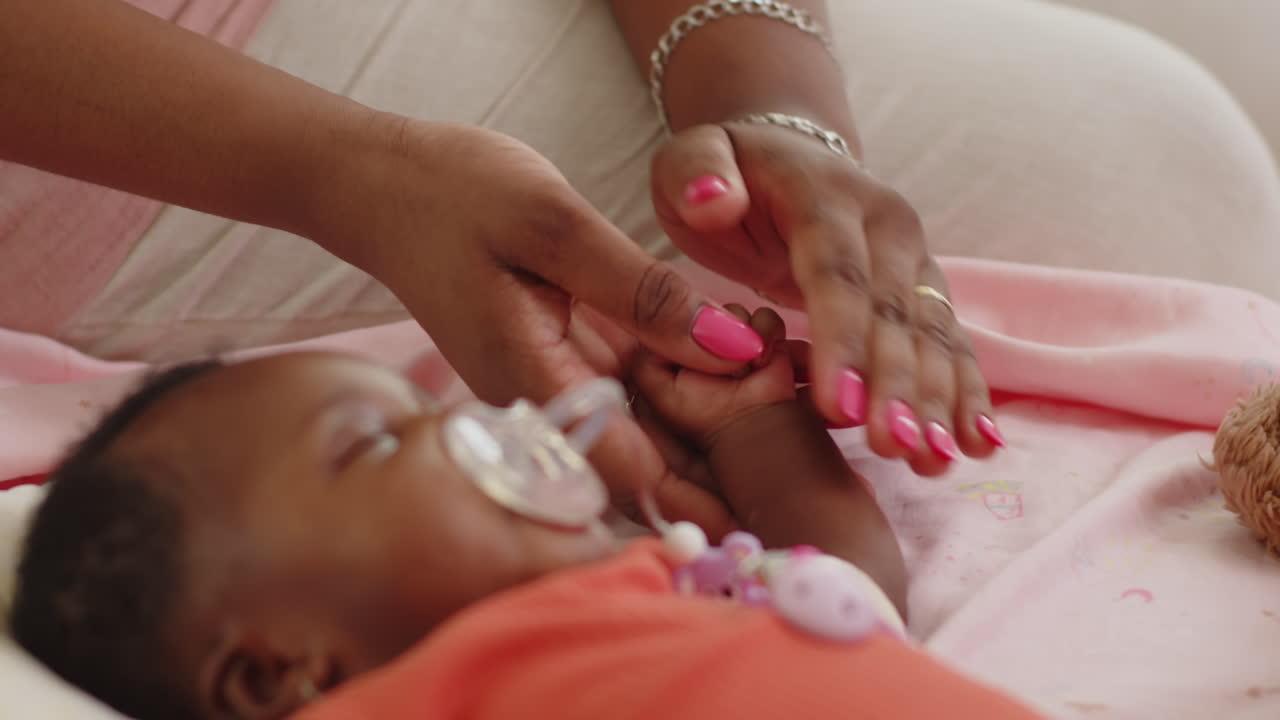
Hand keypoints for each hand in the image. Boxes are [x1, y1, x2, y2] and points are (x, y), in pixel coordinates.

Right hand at [318, 119, 768, 533]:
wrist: (386, 185)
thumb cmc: (455, 195)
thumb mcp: (554, 225)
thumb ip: (641, 291)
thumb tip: (731, 349)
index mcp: (535, 382)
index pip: (629, 471)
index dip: (705, 483)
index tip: (772, 456)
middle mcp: (544, 403)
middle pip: (647, 464)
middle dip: (722, 450)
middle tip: (789, 398)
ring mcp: (553, 385)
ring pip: (647, 429)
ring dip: (711, 412)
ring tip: (778, 369)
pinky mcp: (563, 361)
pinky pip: (635, 390)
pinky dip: (685, 375)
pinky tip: (733, 347)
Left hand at [647, 121, 1003, 475]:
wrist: (785, 157)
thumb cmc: (726, 173)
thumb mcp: (689, 158)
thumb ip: (696, 175)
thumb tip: (714, 202)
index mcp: (827, 196)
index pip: (836, 272)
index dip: (841, 339)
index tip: (837, 405)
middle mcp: (886, 227)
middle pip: (895, 314)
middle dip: (896, 386)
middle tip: (893, 447)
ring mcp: (913, 261)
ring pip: (932, 336)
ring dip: (937, 400)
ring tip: (933, 461)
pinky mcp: (923, 294)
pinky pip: (949, 346)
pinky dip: (965, 395)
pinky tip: (976, 445)